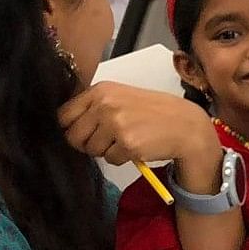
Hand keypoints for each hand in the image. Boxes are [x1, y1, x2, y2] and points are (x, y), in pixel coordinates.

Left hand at [58, 82, 218, 168]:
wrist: (185, 125)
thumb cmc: (154, 113)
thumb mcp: (121, 98)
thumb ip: (94, 106)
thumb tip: (67, 125)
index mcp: (101, 90)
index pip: (63, 114)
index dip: (71, 128)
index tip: (84, 132)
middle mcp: (106, 104)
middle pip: (73, 135)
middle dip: (86, 143)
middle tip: (106, 140)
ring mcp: (116, 123)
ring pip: (91, 150)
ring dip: (105, 151)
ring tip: (125, 140)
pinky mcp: (127, 143)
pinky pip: (110, 159)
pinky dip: (121, 158)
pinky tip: (136, 147)